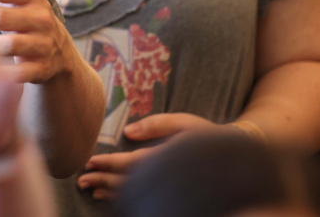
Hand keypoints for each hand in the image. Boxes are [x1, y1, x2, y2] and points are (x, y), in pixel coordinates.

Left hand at [78, 112, 217, 199]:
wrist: (237, 156)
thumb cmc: (207, 136)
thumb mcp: (184, 123)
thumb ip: (156, 125)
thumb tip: (128, 131)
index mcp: (167, 156)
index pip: (133, 162)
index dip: (110, 163)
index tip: (89, 162)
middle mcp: (166, 174)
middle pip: (129, 181)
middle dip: (104, 180)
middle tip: (81, 180)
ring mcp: (168, 185)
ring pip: (134, 193)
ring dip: (111, 191)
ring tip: (91, 189)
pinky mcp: (170, 191)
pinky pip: (143, 197)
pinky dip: (123, 197)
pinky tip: (107, 196)